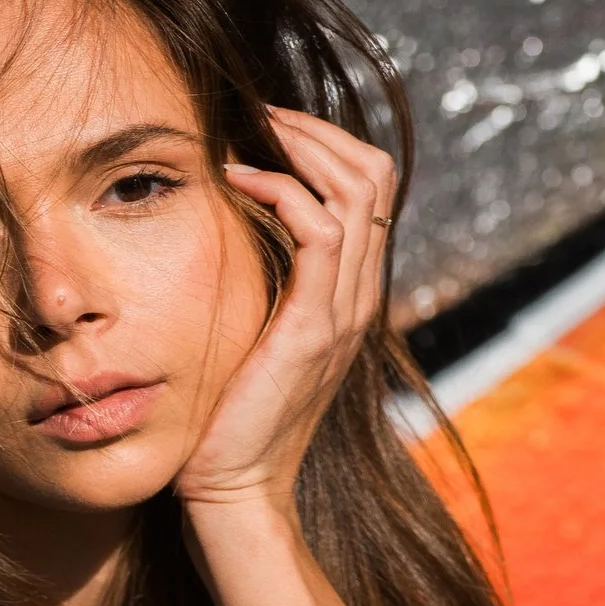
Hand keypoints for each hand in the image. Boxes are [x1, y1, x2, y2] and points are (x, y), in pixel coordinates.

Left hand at [175, 108, 397, 515]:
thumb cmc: (228, 421)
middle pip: (376, 175)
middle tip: (260, 113)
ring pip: (357, 191)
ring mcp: (342, 313)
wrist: (236, 492)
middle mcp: (357, 298)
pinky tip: (237, 182)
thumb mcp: (253, 339)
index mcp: (349, 296)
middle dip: (319, 129)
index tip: (271, 127)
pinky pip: (319, 231)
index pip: (371, 190)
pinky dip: (281, 191)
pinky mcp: (313, 329)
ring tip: (250, 132)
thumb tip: (235, 236)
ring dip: (301, 146)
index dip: (329, 144)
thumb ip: (264, 291)